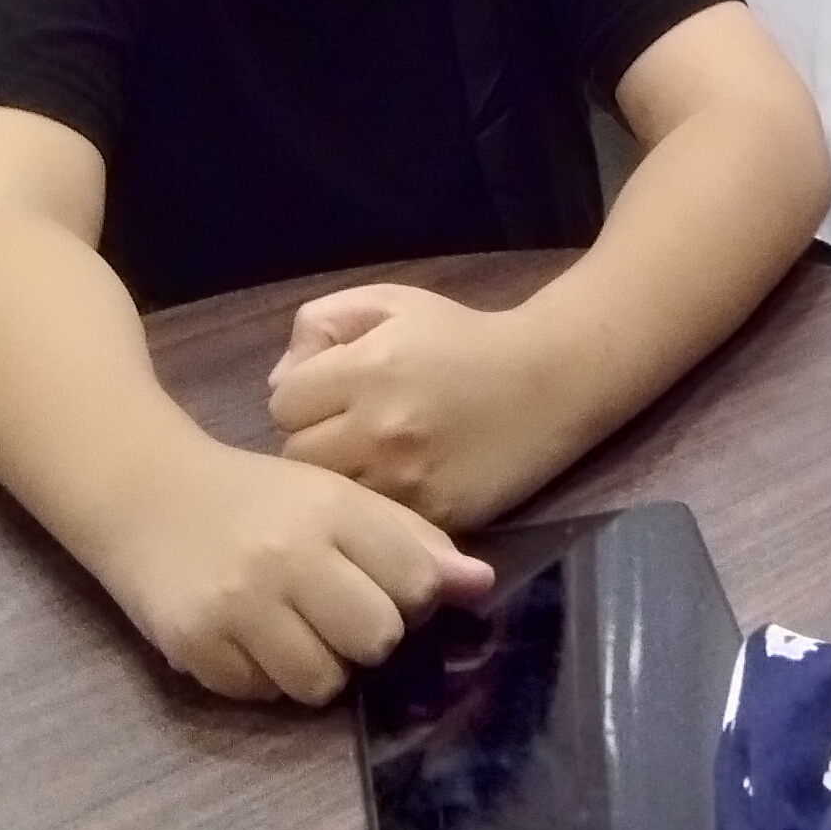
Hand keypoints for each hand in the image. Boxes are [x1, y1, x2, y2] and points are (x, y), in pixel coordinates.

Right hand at [90, 432, 491, 703]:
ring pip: (323, 682)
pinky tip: (248, 635)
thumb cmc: (259, 498)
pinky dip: (264, 675)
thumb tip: (479, 586)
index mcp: (333, 507)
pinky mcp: (197, 646)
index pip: (418, 582)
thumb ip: (410, 539)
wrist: (148, 493)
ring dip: (318, 665)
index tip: (388, 586)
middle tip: (336, 611)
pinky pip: (263, 694)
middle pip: (378, 639)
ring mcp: (239, 604)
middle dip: (366, 635)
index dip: (414, 596)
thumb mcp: (336, 498)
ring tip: (293, 626)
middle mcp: (288, 554)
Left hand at [267, 283, 563, 531]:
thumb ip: (322, 326)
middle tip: (348, 433)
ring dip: (342, 481)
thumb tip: (280, 381)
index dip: (303, 396)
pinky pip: (374, 526)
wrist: (551, 379)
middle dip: (315, 442)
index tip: (331, 394)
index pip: (282, 403)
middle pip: (296, 457)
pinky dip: (378, 511)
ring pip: (332, 498)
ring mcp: (407, 479)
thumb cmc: (463, 337)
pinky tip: (397, 487)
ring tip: (370, 462)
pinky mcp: (435, 516)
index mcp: (365, 368)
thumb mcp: (391, 303)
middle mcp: (379, 427)